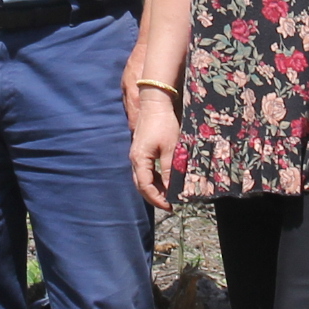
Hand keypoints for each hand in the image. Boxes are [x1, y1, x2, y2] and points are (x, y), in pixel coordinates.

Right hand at [127, 90, 181, 208]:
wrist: (155, 103)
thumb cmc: (163, 124)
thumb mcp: (171, 148)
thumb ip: (170, 169)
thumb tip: (173, 188)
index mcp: (140, 160)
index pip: (145, 186)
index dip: (157, 199)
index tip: (169, 206)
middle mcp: (135, 159)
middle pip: (140, 184)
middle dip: (154, 196)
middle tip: (168, 204)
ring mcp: (137, 154)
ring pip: (142, 178)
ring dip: (154, 188)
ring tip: (168, 195)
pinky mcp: (141, 150)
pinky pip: (144, 170)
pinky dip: (153, 178)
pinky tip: (164, 180)